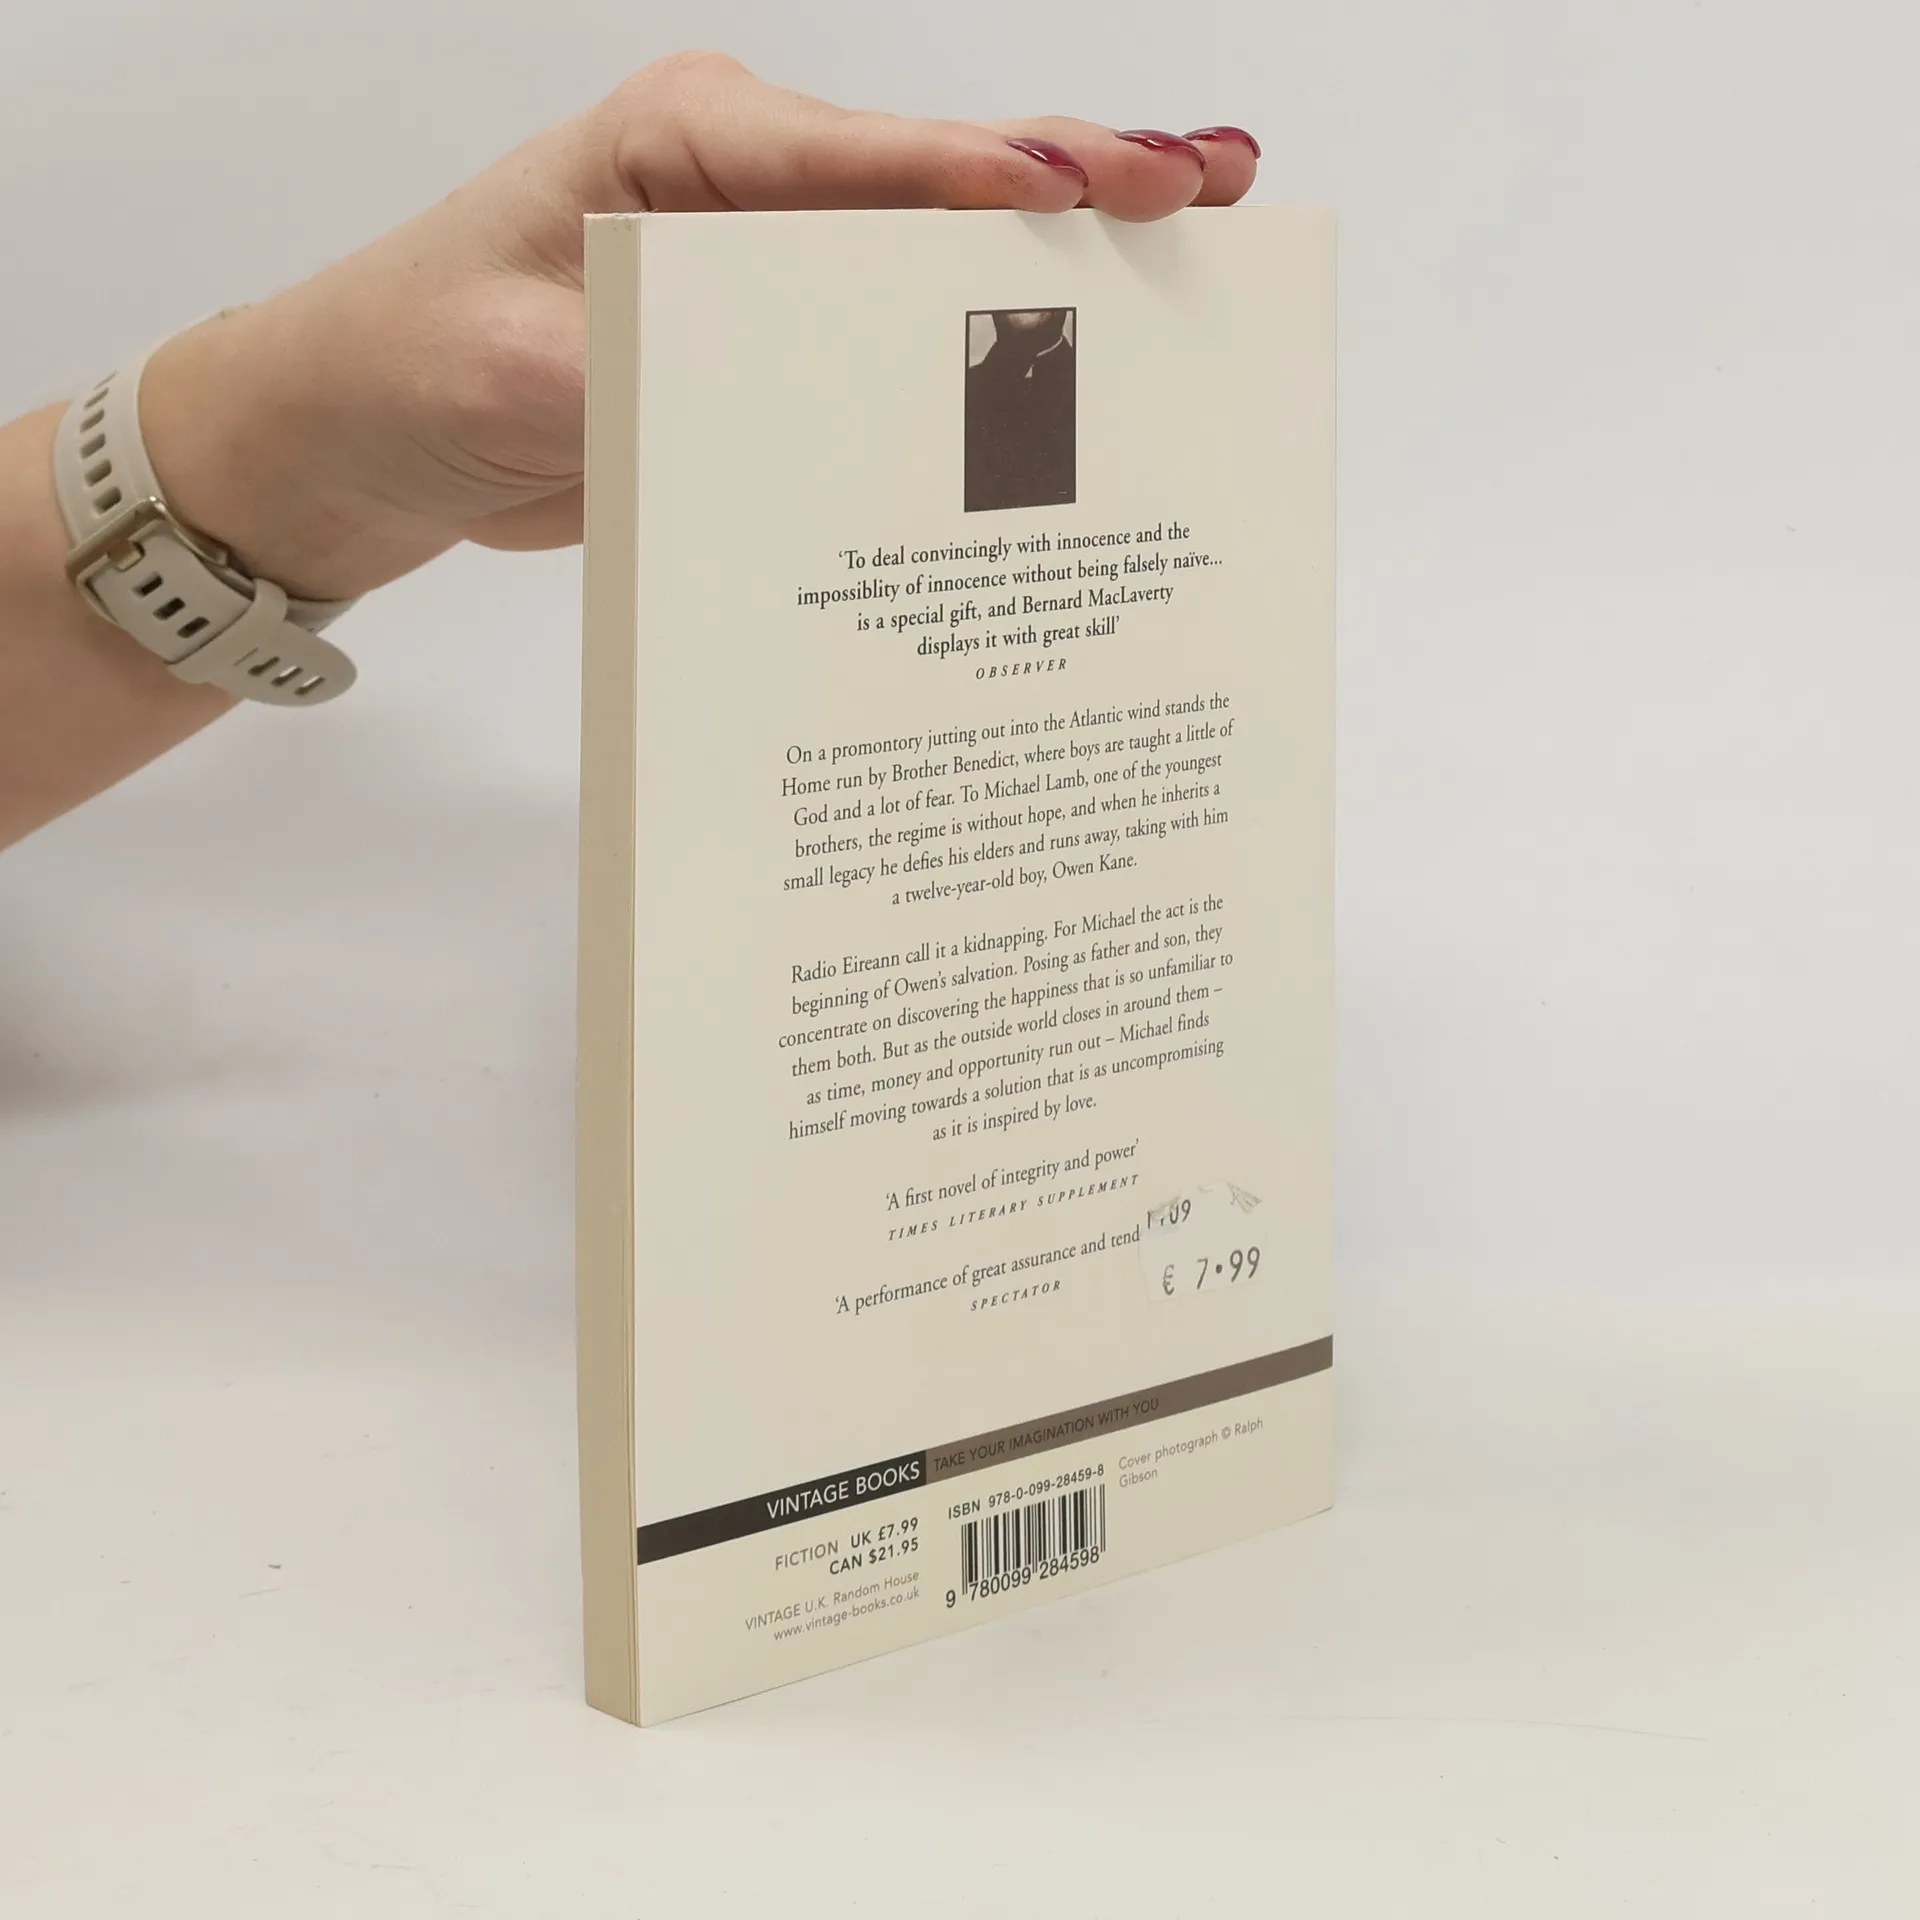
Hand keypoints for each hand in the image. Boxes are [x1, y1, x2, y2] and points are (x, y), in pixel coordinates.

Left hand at [139, 52, 1260, 601]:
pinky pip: (900, 349)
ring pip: (943, 260)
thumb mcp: (510, 368)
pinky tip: (1077, 378)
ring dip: (1065, 266)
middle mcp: (751, 191)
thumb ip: (640, 374)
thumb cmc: (416, 363)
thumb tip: (780, 405)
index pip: (859, 156)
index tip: (1087, 192)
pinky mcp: (781, 352)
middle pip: (941, 182)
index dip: (978, 176)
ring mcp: (776, 271)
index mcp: (687, 145)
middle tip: (1212, 184)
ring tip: (1197, 252)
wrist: (377, 439)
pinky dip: (992, 356)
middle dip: (1079, 185)